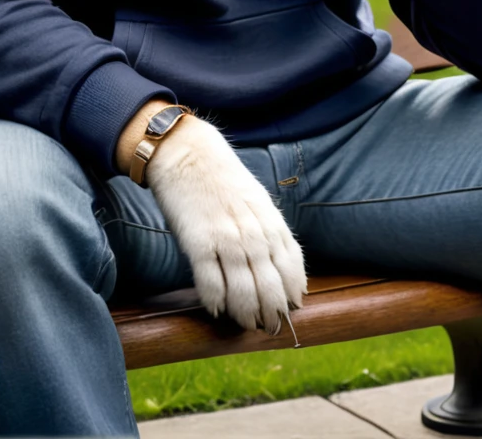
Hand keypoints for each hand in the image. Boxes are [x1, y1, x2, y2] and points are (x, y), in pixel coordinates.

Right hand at [145, 115, 306, 331]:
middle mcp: (252, 232)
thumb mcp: (255, 199)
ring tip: (247, 325)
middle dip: (273, 311)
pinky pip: (210, 282)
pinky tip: (216, 311)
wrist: (186, 153)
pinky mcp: (197, 242)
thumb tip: (283, 266)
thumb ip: (269, 229)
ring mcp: (225, 238)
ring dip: (247, 314)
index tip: (294, 309)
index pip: (291, 264)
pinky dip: (215, 301)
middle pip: (269, 284)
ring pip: (243, 290)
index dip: (293, 291)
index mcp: (269, 220)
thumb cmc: (221, 179)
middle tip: (271, 328)